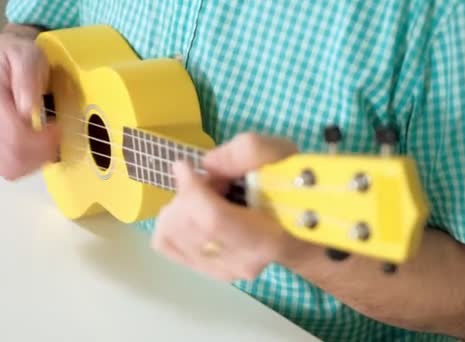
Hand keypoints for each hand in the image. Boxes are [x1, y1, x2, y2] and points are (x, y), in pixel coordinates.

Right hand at [0, 25, 58, 179]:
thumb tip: (29, 110)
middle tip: (57, 137)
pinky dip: (27, 165)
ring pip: (9, 168)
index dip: (43, 140)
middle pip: (12, 157)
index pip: (16, 136)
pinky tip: (38, 149)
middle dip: (41, 153)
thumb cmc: (19, 56)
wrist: (5, 57)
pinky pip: (7, 168)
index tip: (59, 127)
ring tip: (49, 143)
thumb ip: (27, 82)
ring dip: (35, 162)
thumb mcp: (28, 57)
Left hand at [152, 133, 301, 280]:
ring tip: (208, 196)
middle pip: (184, 227)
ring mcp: (222, 270)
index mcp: (267, 236)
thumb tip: (208, 165)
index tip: (186, 165)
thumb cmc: (290, 189)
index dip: (190, 189)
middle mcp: (241, 261)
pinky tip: (197, 212)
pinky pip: (166, 242)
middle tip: (212, 181)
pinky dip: (174, 221)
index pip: (212, 220)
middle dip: (187, 193)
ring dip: (180, 206)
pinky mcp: (207, 271)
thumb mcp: (279, 155)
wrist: (298, 228)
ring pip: (169, 234)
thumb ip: (249, 151)